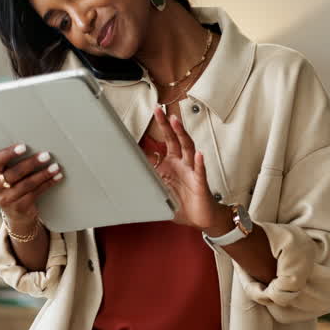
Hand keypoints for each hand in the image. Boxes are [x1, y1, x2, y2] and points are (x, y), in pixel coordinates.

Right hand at [0, 143, 63, 227]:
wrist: (15, 211)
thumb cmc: (12, 182)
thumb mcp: (6, 171)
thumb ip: (12, 161)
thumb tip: (35, 145)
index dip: (9, 153)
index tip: (24, 146)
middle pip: (14, 173)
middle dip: (32, 163)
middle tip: (46, 155)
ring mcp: (4, 199)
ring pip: (26, 184)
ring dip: (43, 174)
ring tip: (55, 167)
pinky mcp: (18, 208)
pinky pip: (35, 193)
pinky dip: (48, 184)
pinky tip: (56, 177)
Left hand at [151, 106, 221, 229]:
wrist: (199, 218)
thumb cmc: (182, 202)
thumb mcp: (159, 188)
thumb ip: (147, 177)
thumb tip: (128, 170)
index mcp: (173, 163)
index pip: (166, 141)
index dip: (161, 127)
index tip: (154, 112)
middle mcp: (183, 163)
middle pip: (176, 138)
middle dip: (168, 124)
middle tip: (159, 110)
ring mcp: (192, 171)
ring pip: (188, 149)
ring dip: (182, 135)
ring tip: (176, 122)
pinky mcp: (200, 183)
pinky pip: (200, 171)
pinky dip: (199, 163)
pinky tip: (199, 154)